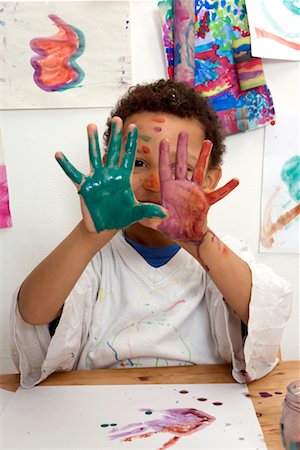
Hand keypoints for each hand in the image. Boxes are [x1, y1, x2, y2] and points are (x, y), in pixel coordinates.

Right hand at [55, 118, 165, 232]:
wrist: (104, 227)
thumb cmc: (120, 217)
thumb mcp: (136, 213)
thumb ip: (149, 210)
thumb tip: (166, 214)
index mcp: (123, 178)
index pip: (128, 157)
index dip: (131, 142)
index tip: (134, 127)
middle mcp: (110, 174)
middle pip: (112, 151)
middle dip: (115, 136)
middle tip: (117, 119)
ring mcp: (96, 178)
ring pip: (94, 156)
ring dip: (92, 142)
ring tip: (91, 126)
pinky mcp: (84, 187)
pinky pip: (74, 174)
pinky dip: (66, 166)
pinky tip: (58, 155)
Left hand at [157, 132, 238, 240]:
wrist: (185, 234)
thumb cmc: (170, 227)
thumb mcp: (157, 223)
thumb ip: (149, 219)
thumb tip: (140, 217)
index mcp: (168, 189)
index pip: (165, 169)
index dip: (165, 156)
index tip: (164, 141)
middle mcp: (182, 186)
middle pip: (182, 164)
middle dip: (182, 148)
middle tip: (183, 133)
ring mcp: (195, 191)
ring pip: (200, 171)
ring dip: (204, 157)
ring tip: (208, 142)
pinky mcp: (205, 201)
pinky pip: (218, 193)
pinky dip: (227, 188)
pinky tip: (235, 180)